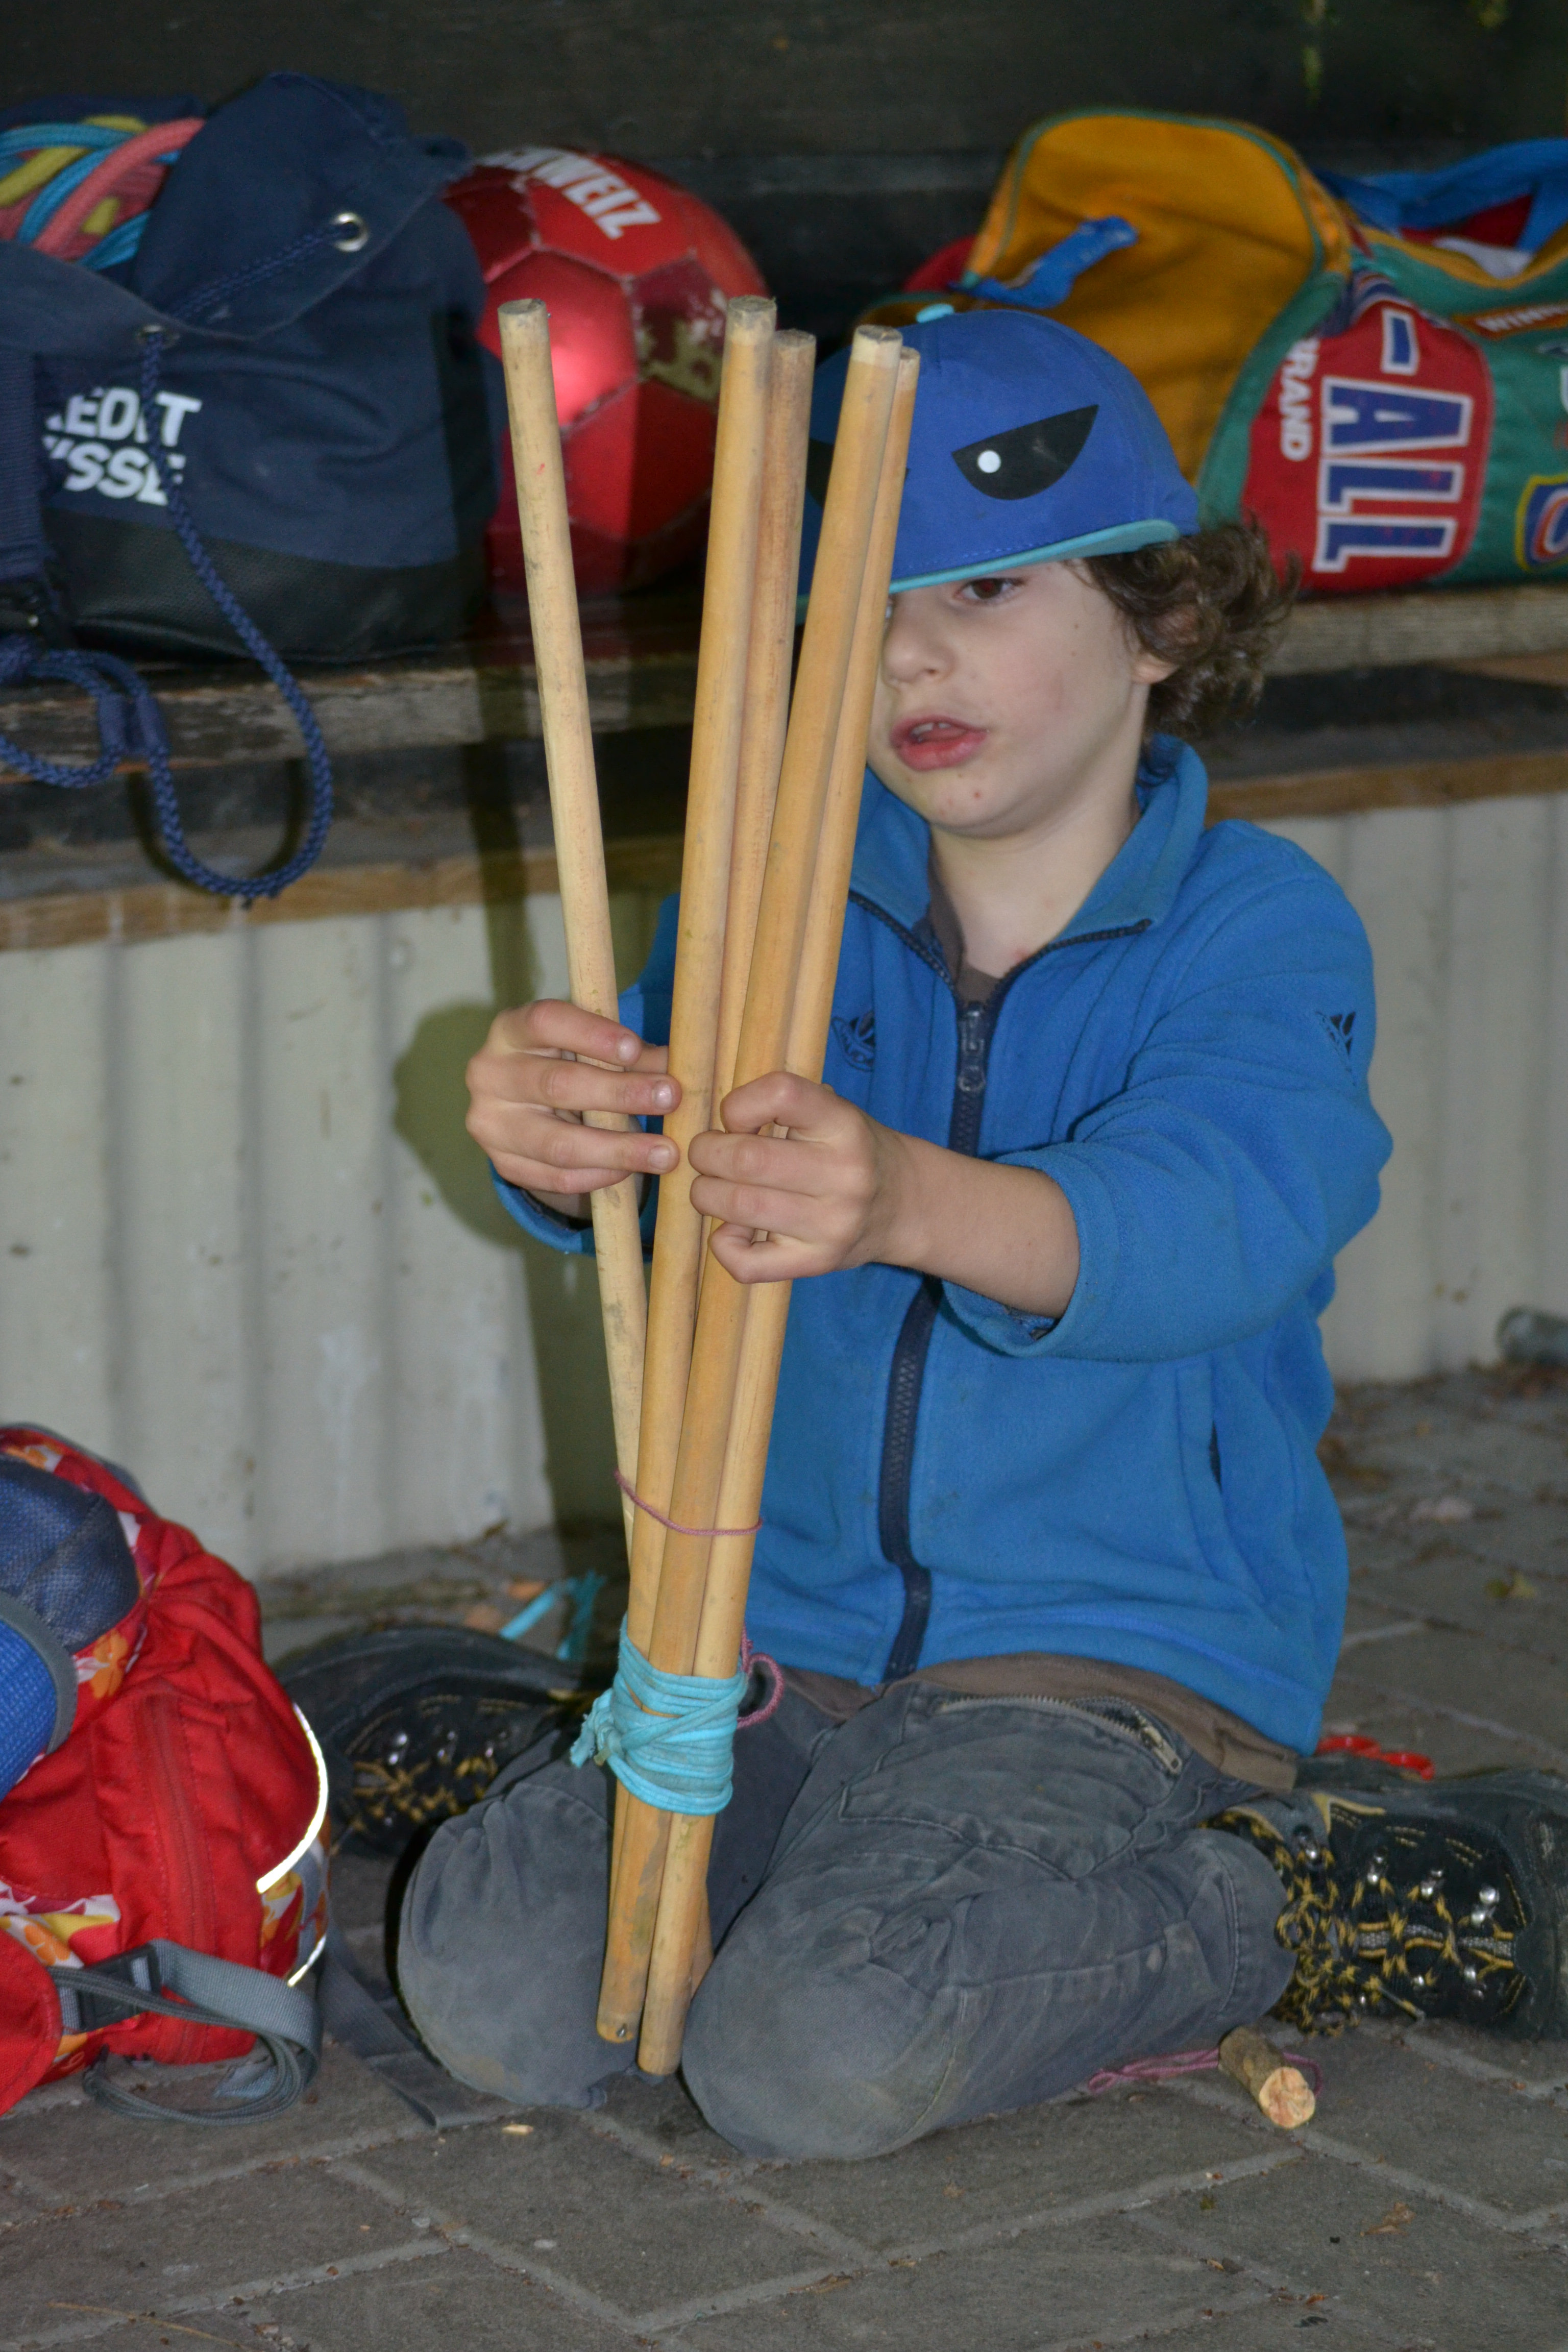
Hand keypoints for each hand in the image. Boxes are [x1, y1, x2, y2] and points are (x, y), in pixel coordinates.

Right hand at [465, 1000, 680, 1202]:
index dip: (591, 1034)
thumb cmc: (566, 1064)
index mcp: (510, 1029)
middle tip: (671, 1097)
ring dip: (618, 1149)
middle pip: (557, 1085)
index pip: (545, 1021)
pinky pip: (556, 1177)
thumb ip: (631, 1053)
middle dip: (620, 1093)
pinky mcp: (503, 1163)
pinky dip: (599, 1176)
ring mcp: (490, 1124)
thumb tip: (680, 1062)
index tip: (635, 1049)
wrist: (522, 1108)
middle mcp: (489, 1074)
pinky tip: (631, 1170)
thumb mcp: (591, 1048)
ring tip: (665, 1153)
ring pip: (558, 1143)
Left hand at [687, 1071, 906, 1283]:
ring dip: (706, 1194)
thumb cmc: (850, 1150)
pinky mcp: (817, 1263)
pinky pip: (746, 1264)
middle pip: (745, 1158)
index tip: (737, 1120)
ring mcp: (832, 1225)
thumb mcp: (831, 1112)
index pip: (781, 1094)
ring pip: (739, 1207)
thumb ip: (780, 1107)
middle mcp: (844, 1174)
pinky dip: (722, 1244)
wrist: (905, 1204)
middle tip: (708, 1154)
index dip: (739, 1104)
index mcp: (844, 1124)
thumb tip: (714, 1128)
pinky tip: (732, 1230)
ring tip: (713, 1187)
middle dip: (706, 1153)